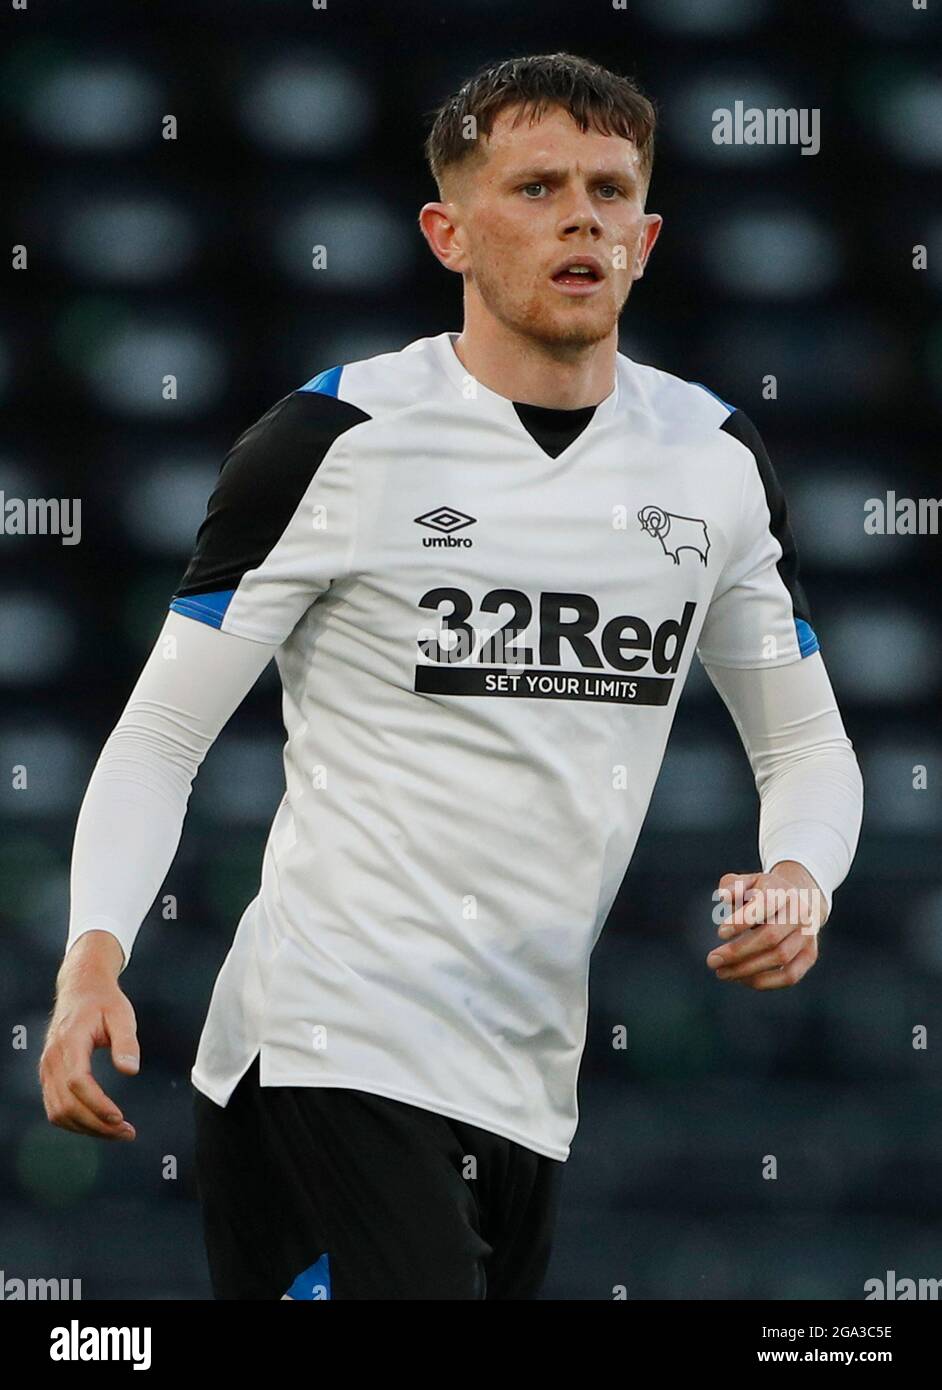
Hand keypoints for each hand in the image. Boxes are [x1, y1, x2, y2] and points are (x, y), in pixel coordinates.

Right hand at [39, 931, 138, 1139]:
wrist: (80, 989)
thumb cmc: (104, 1002)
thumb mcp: (122, 1014)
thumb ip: (126, 1041)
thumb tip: (130, 1071)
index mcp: (70, 1041)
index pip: (77, 1081)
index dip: (97, 1104)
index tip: (119, 1117)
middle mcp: (52, 1058)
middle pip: (66, 1104)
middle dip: (97, 1124)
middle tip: (127, 1132)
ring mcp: (47, 1069)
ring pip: (58, 1112)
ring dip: (87, 1128)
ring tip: (117, 1132)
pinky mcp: (48, 1076)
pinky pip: (55, 1108)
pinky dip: (75, 1122)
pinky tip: (98, 1124)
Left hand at [706, 861, 825, 990]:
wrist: (798, 900)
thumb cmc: (762, 893)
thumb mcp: (747, 882)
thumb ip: (732, 885)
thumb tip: (725, 896)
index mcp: (782, 891)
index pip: (765, 904)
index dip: (742, 920)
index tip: (720, 933)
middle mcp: (800, 913)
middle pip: (771, 936)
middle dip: (738, 951)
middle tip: (712, 961)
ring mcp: (808, 935)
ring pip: (780, 958)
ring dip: (747, 969)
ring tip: (721, 972)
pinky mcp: (809, 955)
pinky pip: (790, 976)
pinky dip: (765, 981)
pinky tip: (741, 979)